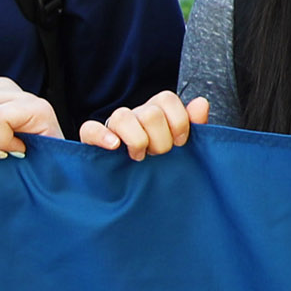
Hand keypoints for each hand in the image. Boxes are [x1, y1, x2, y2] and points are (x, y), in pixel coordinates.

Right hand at [80, 92, 209, 159]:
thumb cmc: (162, 164)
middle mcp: (135, 114)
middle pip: (150, 113)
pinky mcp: (92, 140)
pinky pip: (89, 129)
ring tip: (139, 157)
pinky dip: (102, 136)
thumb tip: (201, 103)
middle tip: (158, 155)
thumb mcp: (183, 144)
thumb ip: (194, 123)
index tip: (180, 143)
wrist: (136, 191)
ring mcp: (113, 126)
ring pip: (122, 116)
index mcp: (157, 111)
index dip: (178, 121)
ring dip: (137, 140)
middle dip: (160, 140)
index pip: (167, 99)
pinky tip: (114, 146)